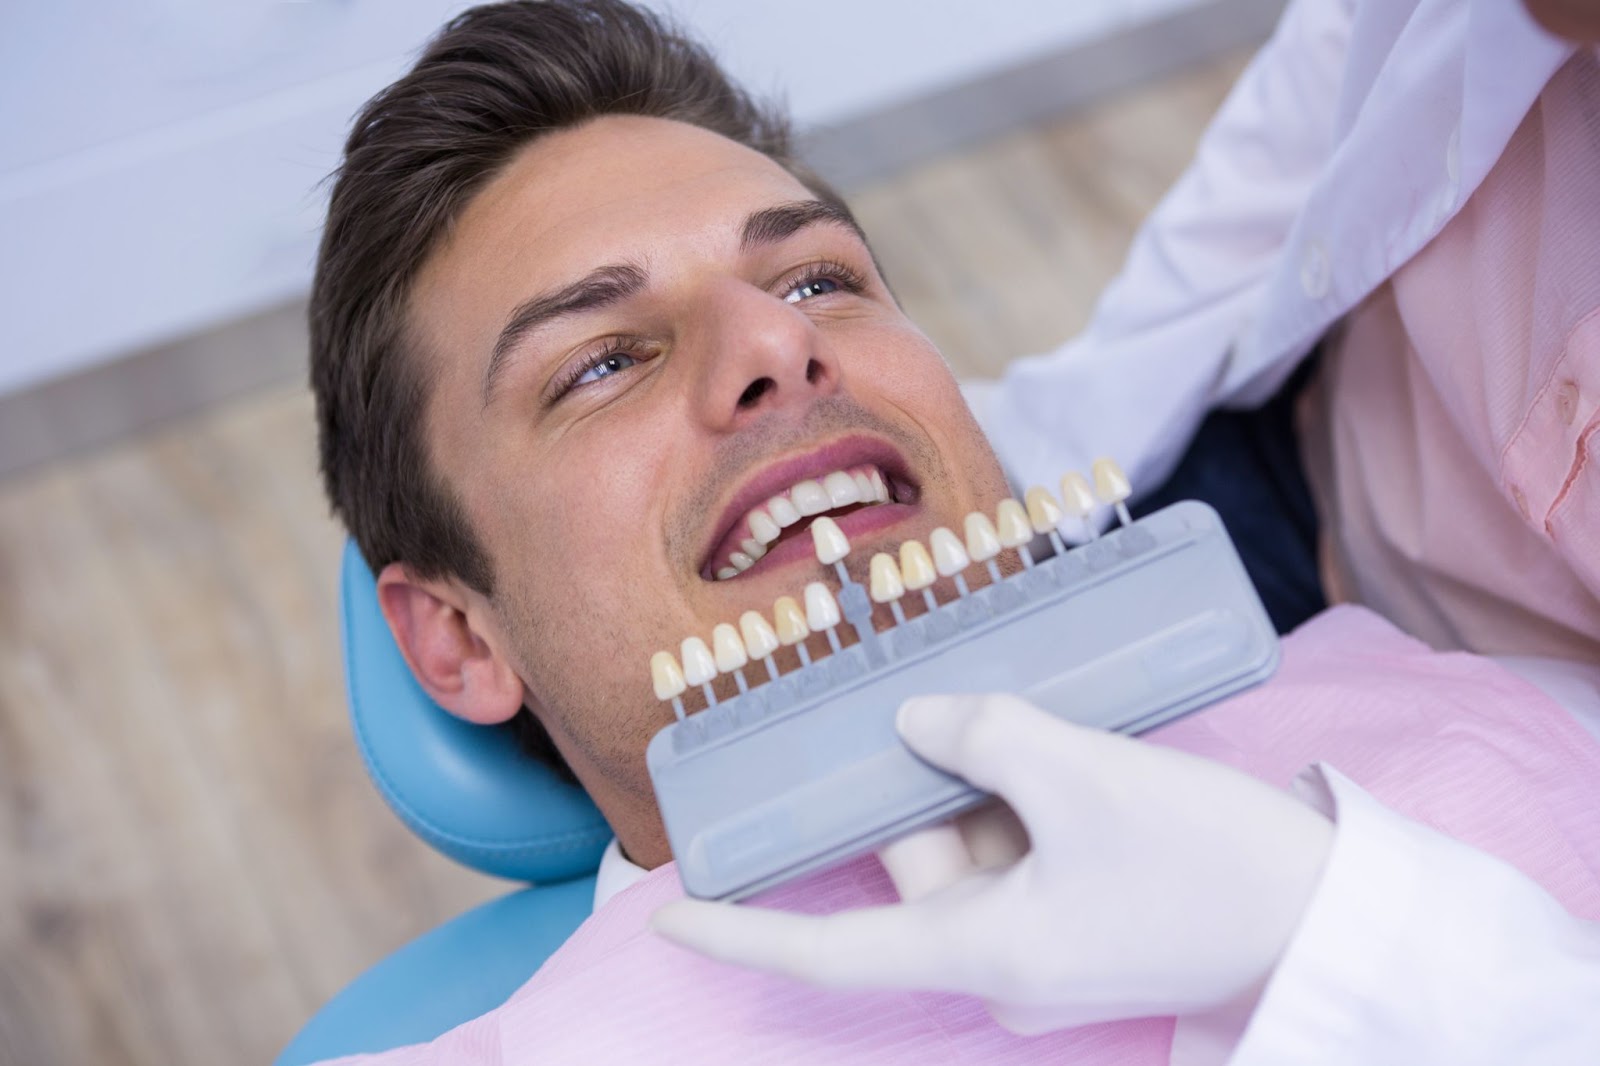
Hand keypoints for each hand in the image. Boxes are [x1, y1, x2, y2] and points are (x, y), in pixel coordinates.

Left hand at [652, 693, 1333, 1033]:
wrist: (1329, 913)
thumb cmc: (1209, 864)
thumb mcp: (1086, 779)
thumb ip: (985, 737)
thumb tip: (917, 724)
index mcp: (984, 949)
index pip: (832, 950)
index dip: (745, 930)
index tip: (668, 912)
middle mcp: (1004, 955)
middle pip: (916, 861)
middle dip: (911, 778)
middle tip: (902, 688)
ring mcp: (1047, 937)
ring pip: (971, 844)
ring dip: (976, 774)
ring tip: (996, 695)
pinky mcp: (1084, 912)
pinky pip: (1020, 847)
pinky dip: (1018, 793)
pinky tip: (1041, 732)